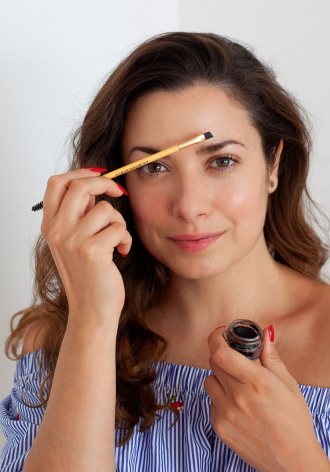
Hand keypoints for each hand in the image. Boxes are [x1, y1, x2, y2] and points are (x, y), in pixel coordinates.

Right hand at [41, 168, 131, 325]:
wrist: (92, 310)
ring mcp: (72, 240)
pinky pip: (118, 227)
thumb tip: (95, 185)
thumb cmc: (89, 275)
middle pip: (80, 185)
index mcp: (50, 225)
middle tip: (120, 192)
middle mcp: (57, 230)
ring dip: (118, 223)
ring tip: (116, 240)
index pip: (57, 183)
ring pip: (106, 209)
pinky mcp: (92, 250)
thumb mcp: (75, 241)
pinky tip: (121, 252)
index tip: (99, 175)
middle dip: (105, 183)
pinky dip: (126, 238)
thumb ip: (79, 214)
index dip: (80, 173)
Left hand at [204, 326, 329, 471]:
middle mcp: (238, 397)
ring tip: (237, 384)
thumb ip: (271, 357)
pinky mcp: (220, 428)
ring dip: (219, 376)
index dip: (216, 338)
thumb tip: (266, 333)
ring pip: (209, 381)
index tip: (221, 333)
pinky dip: (220, 397)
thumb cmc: (295, 422)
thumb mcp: (289, 384)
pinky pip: (211, 402)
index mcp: (257, 382)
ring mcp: (227, 414)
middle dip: (222, 355)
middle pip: (214, 363)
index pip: (220, 352)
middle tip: (234, 358)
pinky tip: (237, 404)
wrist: (292, 463)